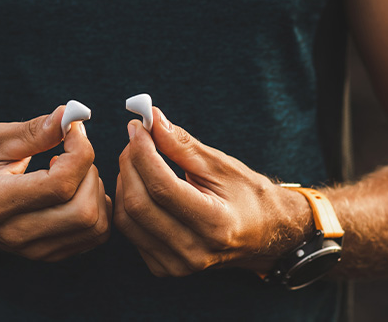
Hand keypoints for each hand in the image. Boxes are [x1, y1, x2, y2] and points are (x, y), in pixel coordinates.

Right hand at [0, 105, 110, 261]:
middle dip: (90, 172)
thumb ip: (33, 130)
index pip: (60, 185)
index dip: (79, 152)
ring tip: (73, 172)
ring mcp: (35, 249)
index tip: (72, 131)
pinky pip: (94, 236)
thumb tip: (70, 116)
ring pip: (94, 226)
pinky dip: (98, 209)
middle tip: (71, 154)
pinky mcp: (49, 254)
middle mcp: (17, 232)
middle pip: (83, 210)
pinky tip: (78, 191)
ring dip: (96, 191)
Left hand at [114, 108, 312, 275]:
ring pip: (127, 219)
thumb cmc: (246, 196)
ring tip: (138, 159)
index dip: (143, 153)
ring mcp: (178, 265)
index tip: (138, 127)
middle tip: (137, 139)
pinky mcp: (164, 268)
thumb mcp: (221, 166)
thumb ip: (183, 144)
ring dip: (125, 181)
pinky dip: (128, 203)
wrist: (262, 235)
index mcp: (216, 224)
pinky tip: (141, 186)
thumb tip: (152, 120)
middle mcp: (195, 251)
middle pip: (139, 204)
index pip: (162, 187)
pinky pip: (131, 232)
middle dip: (130, 164)